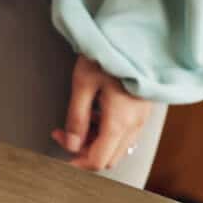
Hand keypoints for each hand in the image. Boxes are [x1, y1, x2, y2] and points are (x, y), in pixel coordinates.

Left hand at [52, 56, 153, 171]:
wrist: (135, 38)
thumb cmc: (109, 55)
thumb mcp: (83, 84)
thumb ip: (76, 118)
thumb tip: (71, 143)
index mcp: (120, 122)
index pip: (98, 160)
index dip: (76, 163)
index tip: (61, 158)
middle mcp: (135, 125)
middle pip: (108, 157)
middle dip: (83, 151)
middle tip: (64, 134)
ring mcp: (141, 119)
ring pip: (116, 146)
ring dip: (94, 141)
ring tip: (75, 122)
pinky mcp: (142, 110)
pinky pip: (124, 132)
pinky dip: (105, 131)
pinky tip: (93, 114)